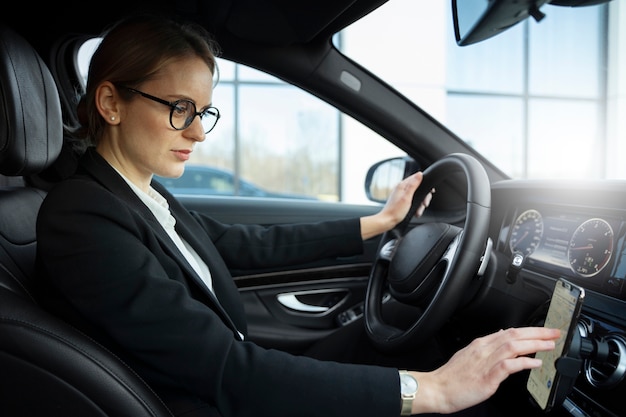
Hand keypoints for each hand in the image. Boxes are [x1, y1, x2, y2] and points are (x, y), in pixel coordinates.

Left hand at [360, 172, 433, 239]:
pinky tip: (416, 212)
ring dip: (420, 204)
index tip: (429, 192)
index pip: (417, 178)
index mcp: (402, 185)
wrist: (387, 221)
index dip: (425, 184)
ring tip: (419, 211)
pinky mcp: (402, 201)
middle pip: (418, 188)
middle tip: (424, 204)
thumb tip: (419, 174)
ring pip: (417, 195)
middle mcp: (402, 188)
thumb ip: (413, 185)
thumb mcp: (407, 197)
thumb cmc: (395, 211)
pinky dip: (416, 206)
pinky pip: (413, 201)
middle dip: (423, 197)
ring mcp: (402, 194)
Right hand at [408, 327, 559, 414]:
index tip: (544, 331)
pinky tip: (534, 363)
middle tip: (554, 333)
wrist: (438, 388)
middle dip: (537, 333)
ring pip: (513, 346)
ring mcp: (486, 362)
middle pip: (514, 335)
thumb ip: (487, 346)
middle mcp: (484, 350)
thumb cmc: (452, 377)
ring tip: (550, 345)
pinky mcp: (487, 377)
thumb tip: (502, 335)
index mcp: (481, 344)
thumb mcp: (469, 355)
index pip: (509, 331)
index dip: (529, 330)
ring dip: (534, 344)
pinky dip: (523, 362)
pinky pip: (508, 366)